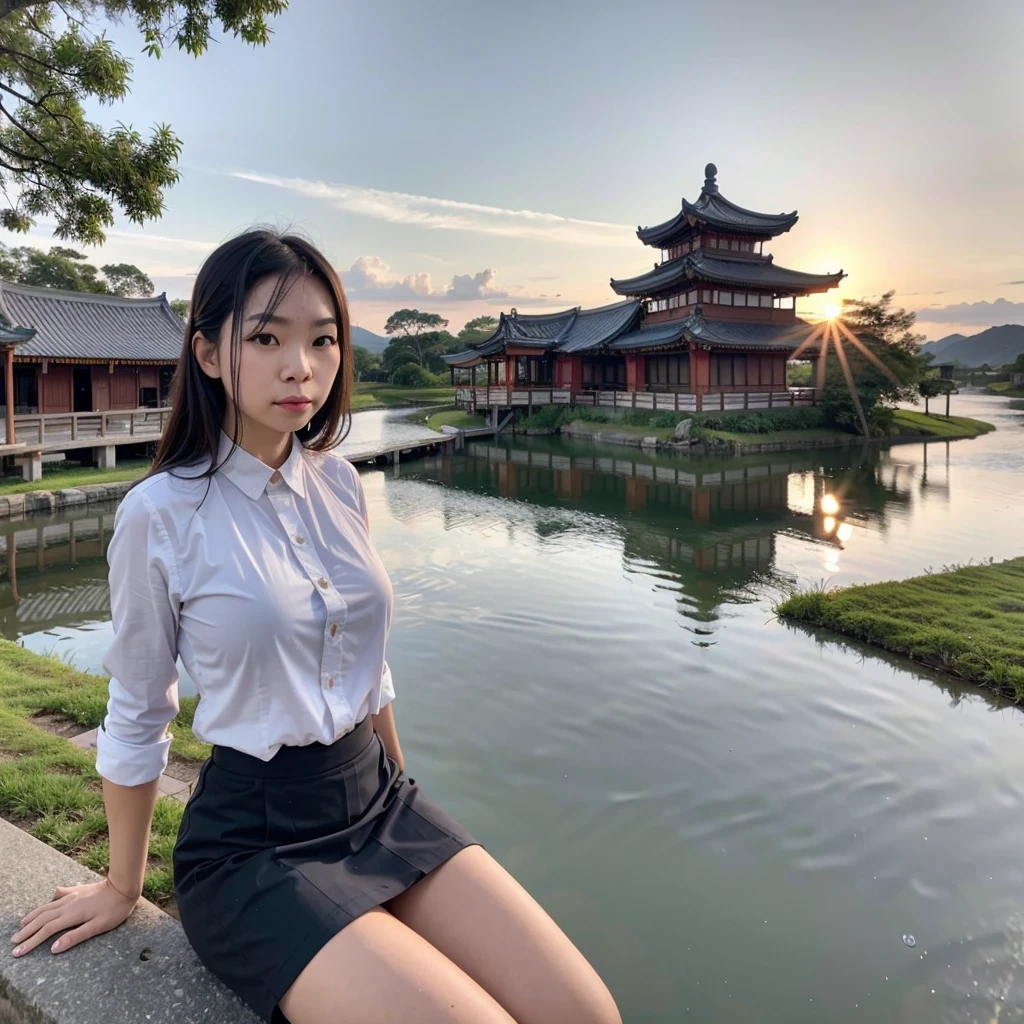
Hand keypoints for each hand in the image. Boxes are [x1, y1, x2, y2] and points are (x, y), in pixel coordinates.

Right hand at [10, 879, 138, 957]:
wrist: (124, 885)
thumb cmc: (115, 909)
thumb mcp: (98, 926)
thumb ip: (76, 936)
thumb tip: (53, 949)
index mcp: (71, 915)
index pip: (46, 931)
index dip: (31, 942)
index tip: (18, 952)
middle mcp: (68, 905)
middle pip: (42, 919)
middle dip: (27, 931)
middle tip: (13, 942)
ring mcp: (72, 896)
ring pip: (47, 907)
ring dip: (33, 916)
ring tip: (22, 924)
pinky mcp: (78, 890)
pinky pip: (59, 896)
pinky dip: (50, 901)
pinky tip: (49, 898)